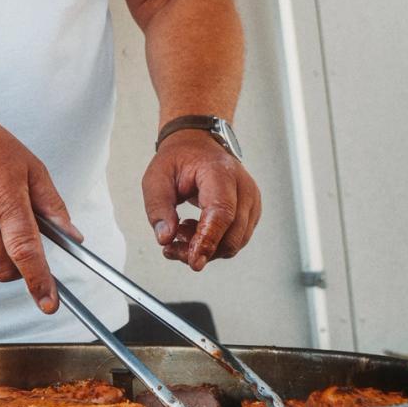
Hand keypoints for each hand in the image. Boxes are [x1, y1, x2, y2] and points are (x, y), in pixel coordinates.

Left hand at [142, 129, 260, 270]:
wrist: (198, 145)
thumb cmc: (179, 159)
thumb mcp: (156, 177)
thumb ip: (158, 208)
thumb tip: (165, 238)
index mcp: (220, 173)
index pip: (221, 213)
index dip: (208, 240)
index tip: (194, 260)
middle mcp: (243, 187)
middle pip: (232, 235)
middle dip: (201, 250)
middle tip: (171, 247)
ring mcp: (251, 200)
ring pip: (235, 242)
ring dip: (206, 248)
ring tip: (180, 232)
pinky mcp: (251, 212)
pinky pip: (236, 239)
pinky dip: (214, 243)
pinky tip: (194, 230)